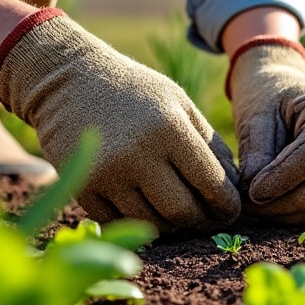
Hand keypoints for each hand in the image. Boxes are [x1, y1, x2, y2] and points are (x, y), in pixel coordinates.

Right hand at [0, 10, 240, 231]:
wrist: (68, 80)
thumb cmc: (135, 92)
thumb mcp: (180, 104)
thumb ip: (210, 144)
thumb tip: (236, 188)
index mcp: (170, 129)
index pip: (212, 185)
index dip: (227, 206)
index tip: (230, 210)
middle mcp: (137, 154)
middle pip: (183, 212)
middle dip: (201, 220)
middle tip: (206, 216)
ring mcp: (106, 174)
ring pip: (153, 224)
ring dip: (171, 223)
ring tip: (176, 208)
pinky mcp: (83, 188)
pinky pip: (120, 223)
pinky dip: (138, 221)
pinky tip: (146, 206)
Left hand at [227, 38, 304, 223]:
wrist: (288, 99)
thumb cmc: (271, 102)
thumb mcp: (257, 116)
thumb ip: (257, 151)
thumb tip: (254, 194)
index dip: (284, 176)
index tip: (252, 191)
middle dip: (284, 202)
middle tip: (247, 207)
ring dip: (288, 214)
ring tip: (254, 210)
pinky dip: (297, 217)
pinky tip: (270, 211)